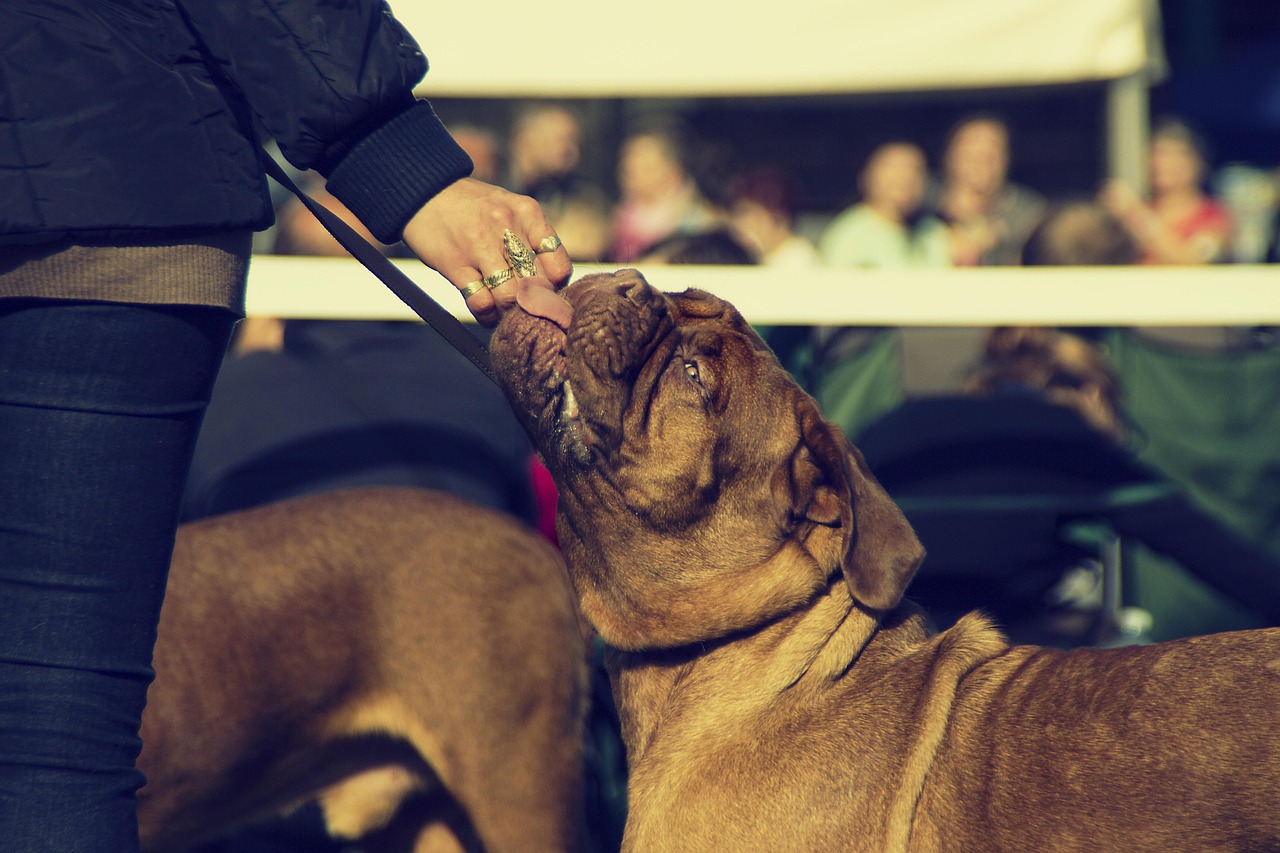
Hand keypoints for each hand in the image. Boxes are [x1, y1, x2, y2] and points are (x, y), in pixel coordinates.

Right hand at [401, 178, 572, 326]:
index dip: (554, 289)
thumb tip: (553, 284)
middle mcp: (507, 227)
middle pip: (537, 286)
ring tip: (505, 312)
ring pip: (510, 297)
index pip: (559, 267)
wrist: (425, 191)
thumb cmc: (473, 207)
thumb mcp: (511, 208)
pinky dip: (486, 315)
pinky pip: (481, 302)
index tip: (545, 295)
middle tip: (526, 310)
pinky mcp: (455, 263)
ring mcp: (480, 245)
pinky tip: (486, 311)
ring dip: (509, 312)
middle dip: (533, 305)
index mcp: (528, 213)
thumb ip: (532, 239)